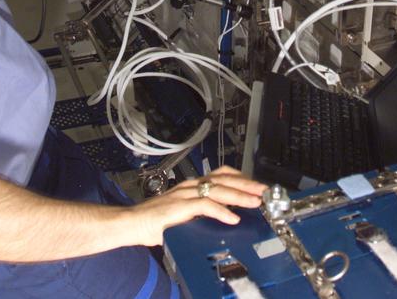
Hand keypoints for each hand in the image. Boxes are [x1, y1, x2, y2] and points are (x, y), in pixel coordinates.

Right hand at [120, 166, 267, 246]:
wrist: (132, 223)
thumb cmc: (154, 220)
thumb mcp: (185, 213)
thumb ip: (202, 211)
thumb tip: (225, 215)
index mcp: (193, 185)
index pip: (222, 174)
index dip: (242, 178)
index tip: (257, 185)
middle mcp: (190, 186)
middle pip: (224, 179)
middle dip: (247, 185)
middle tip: (264, 191)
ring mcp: (184, 194)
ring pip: (217, 190)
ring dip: (239, 196)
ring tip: (254, 202)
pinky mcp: (178, 207)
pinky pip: (204, 206)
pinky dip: (221, 211)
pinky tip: (232, 217)